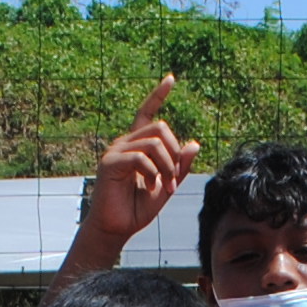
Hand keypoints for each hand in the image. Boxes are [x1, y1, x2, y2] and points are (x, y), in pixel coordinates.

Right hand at [87, 77, 200, 240]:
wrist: (117, 228)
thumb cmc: (138, 208)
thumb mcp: (167, 185)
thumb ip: (180, 166)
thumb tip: (195, 144)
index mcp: (137, 145)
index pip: (147, 113)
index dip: (157, 95)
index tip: (170, 79)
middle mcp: (125, 143)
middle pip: (160, 128)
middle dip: (175, 154)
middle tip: (174, 181)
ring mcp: (116, 151)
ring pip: (155, 142)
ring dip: (167, 167)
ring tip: (164, 187)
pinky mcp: (111, 162)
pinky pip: (141, 157)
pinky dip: (153, 173)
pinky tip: (150, 187)